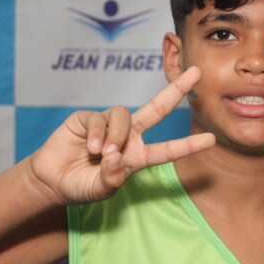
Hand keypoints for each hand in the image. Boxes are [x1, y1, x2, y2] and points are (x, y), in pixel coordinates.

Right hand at [28, 67, 214, 204]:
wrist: (51, 180)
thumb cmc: (81, 185)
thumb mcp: (100, 190)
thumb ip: (111, 179)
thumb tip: (116, 157)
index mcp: (137, 156)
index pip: (167, 150)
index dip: (188, 145)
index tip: (211, 141)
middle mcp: (128, 136)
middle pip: (157, 108)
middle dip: (176, 89)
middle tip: (197, 73)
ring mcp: (109, 125)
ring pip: (124, 115)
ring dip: (117, 135)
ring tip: (105, 153)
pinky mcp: (88, 118)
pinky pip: (100, 118)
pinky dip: (99, 133)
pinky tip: (92, 147)